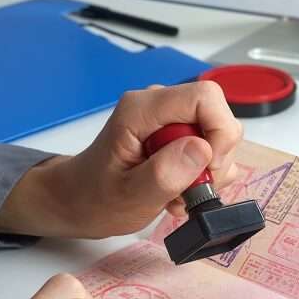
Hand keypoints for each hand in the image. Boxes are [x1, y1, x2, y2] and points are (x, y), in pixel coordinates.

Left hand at [0, 81, 242, 237]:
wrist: (79, 201)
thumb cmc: (95, 198)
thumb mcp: (130, 196)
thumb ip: (165, 173)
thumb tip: (203, 148)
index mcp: (142, 109)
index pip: (204, 97)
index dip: (218, 131)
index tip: (208, 167)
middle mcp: (159, 106)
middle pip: (216, 115)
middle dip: (216, 157)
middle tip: (191, 188)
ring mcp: (170, 119)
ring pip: (218, 134)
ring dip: (209, 171)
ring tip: (180, 194)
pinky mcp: (177, 133)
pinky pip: (210, 146)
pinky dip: (203, 173)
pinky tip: (181, 188)